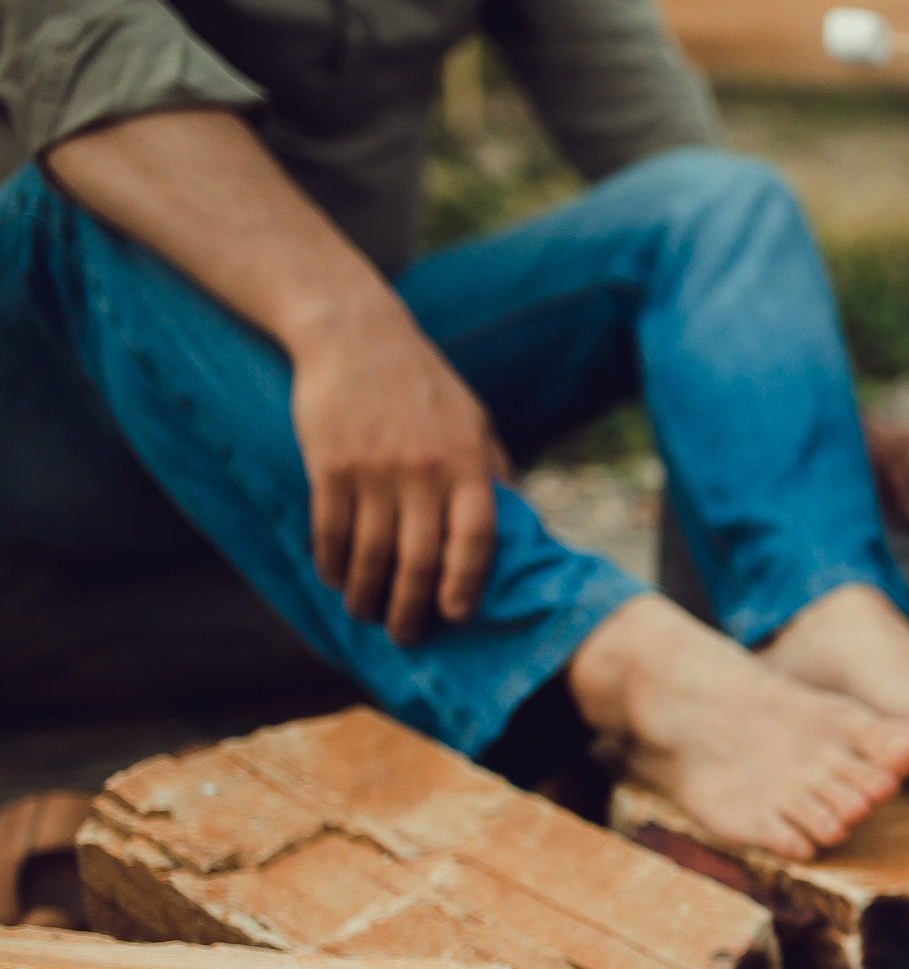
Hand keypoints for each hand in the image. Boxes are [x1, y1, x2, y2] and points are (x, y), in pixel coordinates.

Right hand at [290, 300, 501, 644]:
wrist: (354, 333)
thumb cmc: (423, 382)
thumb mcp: (475, 419)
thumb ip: (494, 472)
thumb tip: (519, 525)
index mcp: (468, 463)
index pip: (476, 539)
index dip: (467, 583)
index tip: (456, 614)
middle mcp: (423, 471)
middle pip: (420, 560)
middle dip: (412, 609)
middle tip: (406, 636)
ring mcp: (373, 470)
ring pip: (372, 554)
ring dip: (367, 595)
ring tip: (366, 613)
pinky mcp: (329, 465)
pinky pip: (331, 531)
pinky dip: (332, 562)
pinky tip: (335, 577)